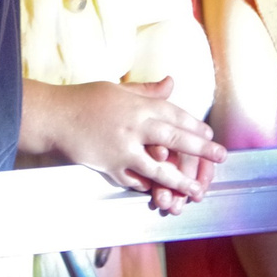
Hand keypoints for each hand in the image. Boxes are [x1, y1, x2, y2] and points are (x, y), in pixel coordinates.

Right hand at [47, 78, 227, 201]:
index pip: (173, 114)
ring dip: (180, 180)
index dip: (194, 124)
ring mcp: (123, 149)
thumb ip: (147, 91)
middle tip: (220, 156)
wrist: (55, 116)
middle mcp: (134, 127)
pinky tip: (161, 193)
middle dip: (200, 149)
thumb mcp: (118, 89)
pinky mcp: (110, 166)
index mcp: (137, 105)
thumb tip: (172, 83)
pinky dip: (148, 187)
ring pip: (158, 167)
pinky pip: (134, 180)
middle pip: (174, 138)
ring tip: (197, 191)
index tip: (209, 134)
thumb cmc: (85, 98)